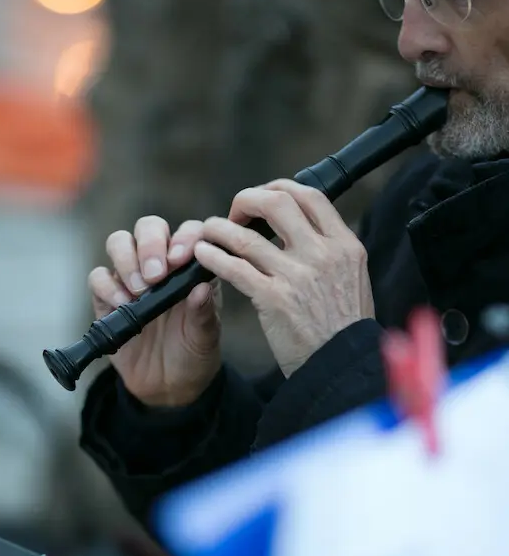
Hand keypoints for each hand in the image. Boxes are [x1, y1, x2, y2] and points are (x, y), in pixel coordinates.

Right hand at [88, 216, 221, 407]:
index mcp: (191, 266)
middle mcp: (162, 264)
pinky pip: (98, 277)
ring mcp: (132, 278)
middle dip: (150, 244)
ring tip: (139, 290)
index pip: (188, 231)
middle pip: (148, 227)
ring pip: (119, 242)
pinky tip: (122, 305)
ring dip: (127, 260)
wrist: (169, 387)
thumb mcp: (206, 338)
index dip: (184, 237)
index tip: (181, 259)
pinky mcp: (108, 297)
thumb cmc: (194, 354)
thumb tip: (201, 289)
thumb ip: (204, 314)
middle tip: (155, 275)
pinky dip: (107, 286)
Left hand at [194, 179, 374, 377]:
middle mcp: (323, 253)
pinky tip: (203, 255)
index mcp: (345, 244)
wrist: (342, 366)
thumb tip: (302, 225)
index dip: (279, 189)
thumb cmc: (344, 326)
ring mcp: (297, 275)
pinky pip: (234, 267)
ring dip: (219, 228)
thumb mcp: (352, 277)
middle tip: (235, 214)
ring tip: (207, 232)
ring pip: (245, 235)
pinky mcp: (274, 299)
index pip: (309, 195)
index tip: (262, 200)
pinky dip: (213, 257)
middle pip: (277, 202)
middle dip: (247, 200)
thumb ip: (331, 249)